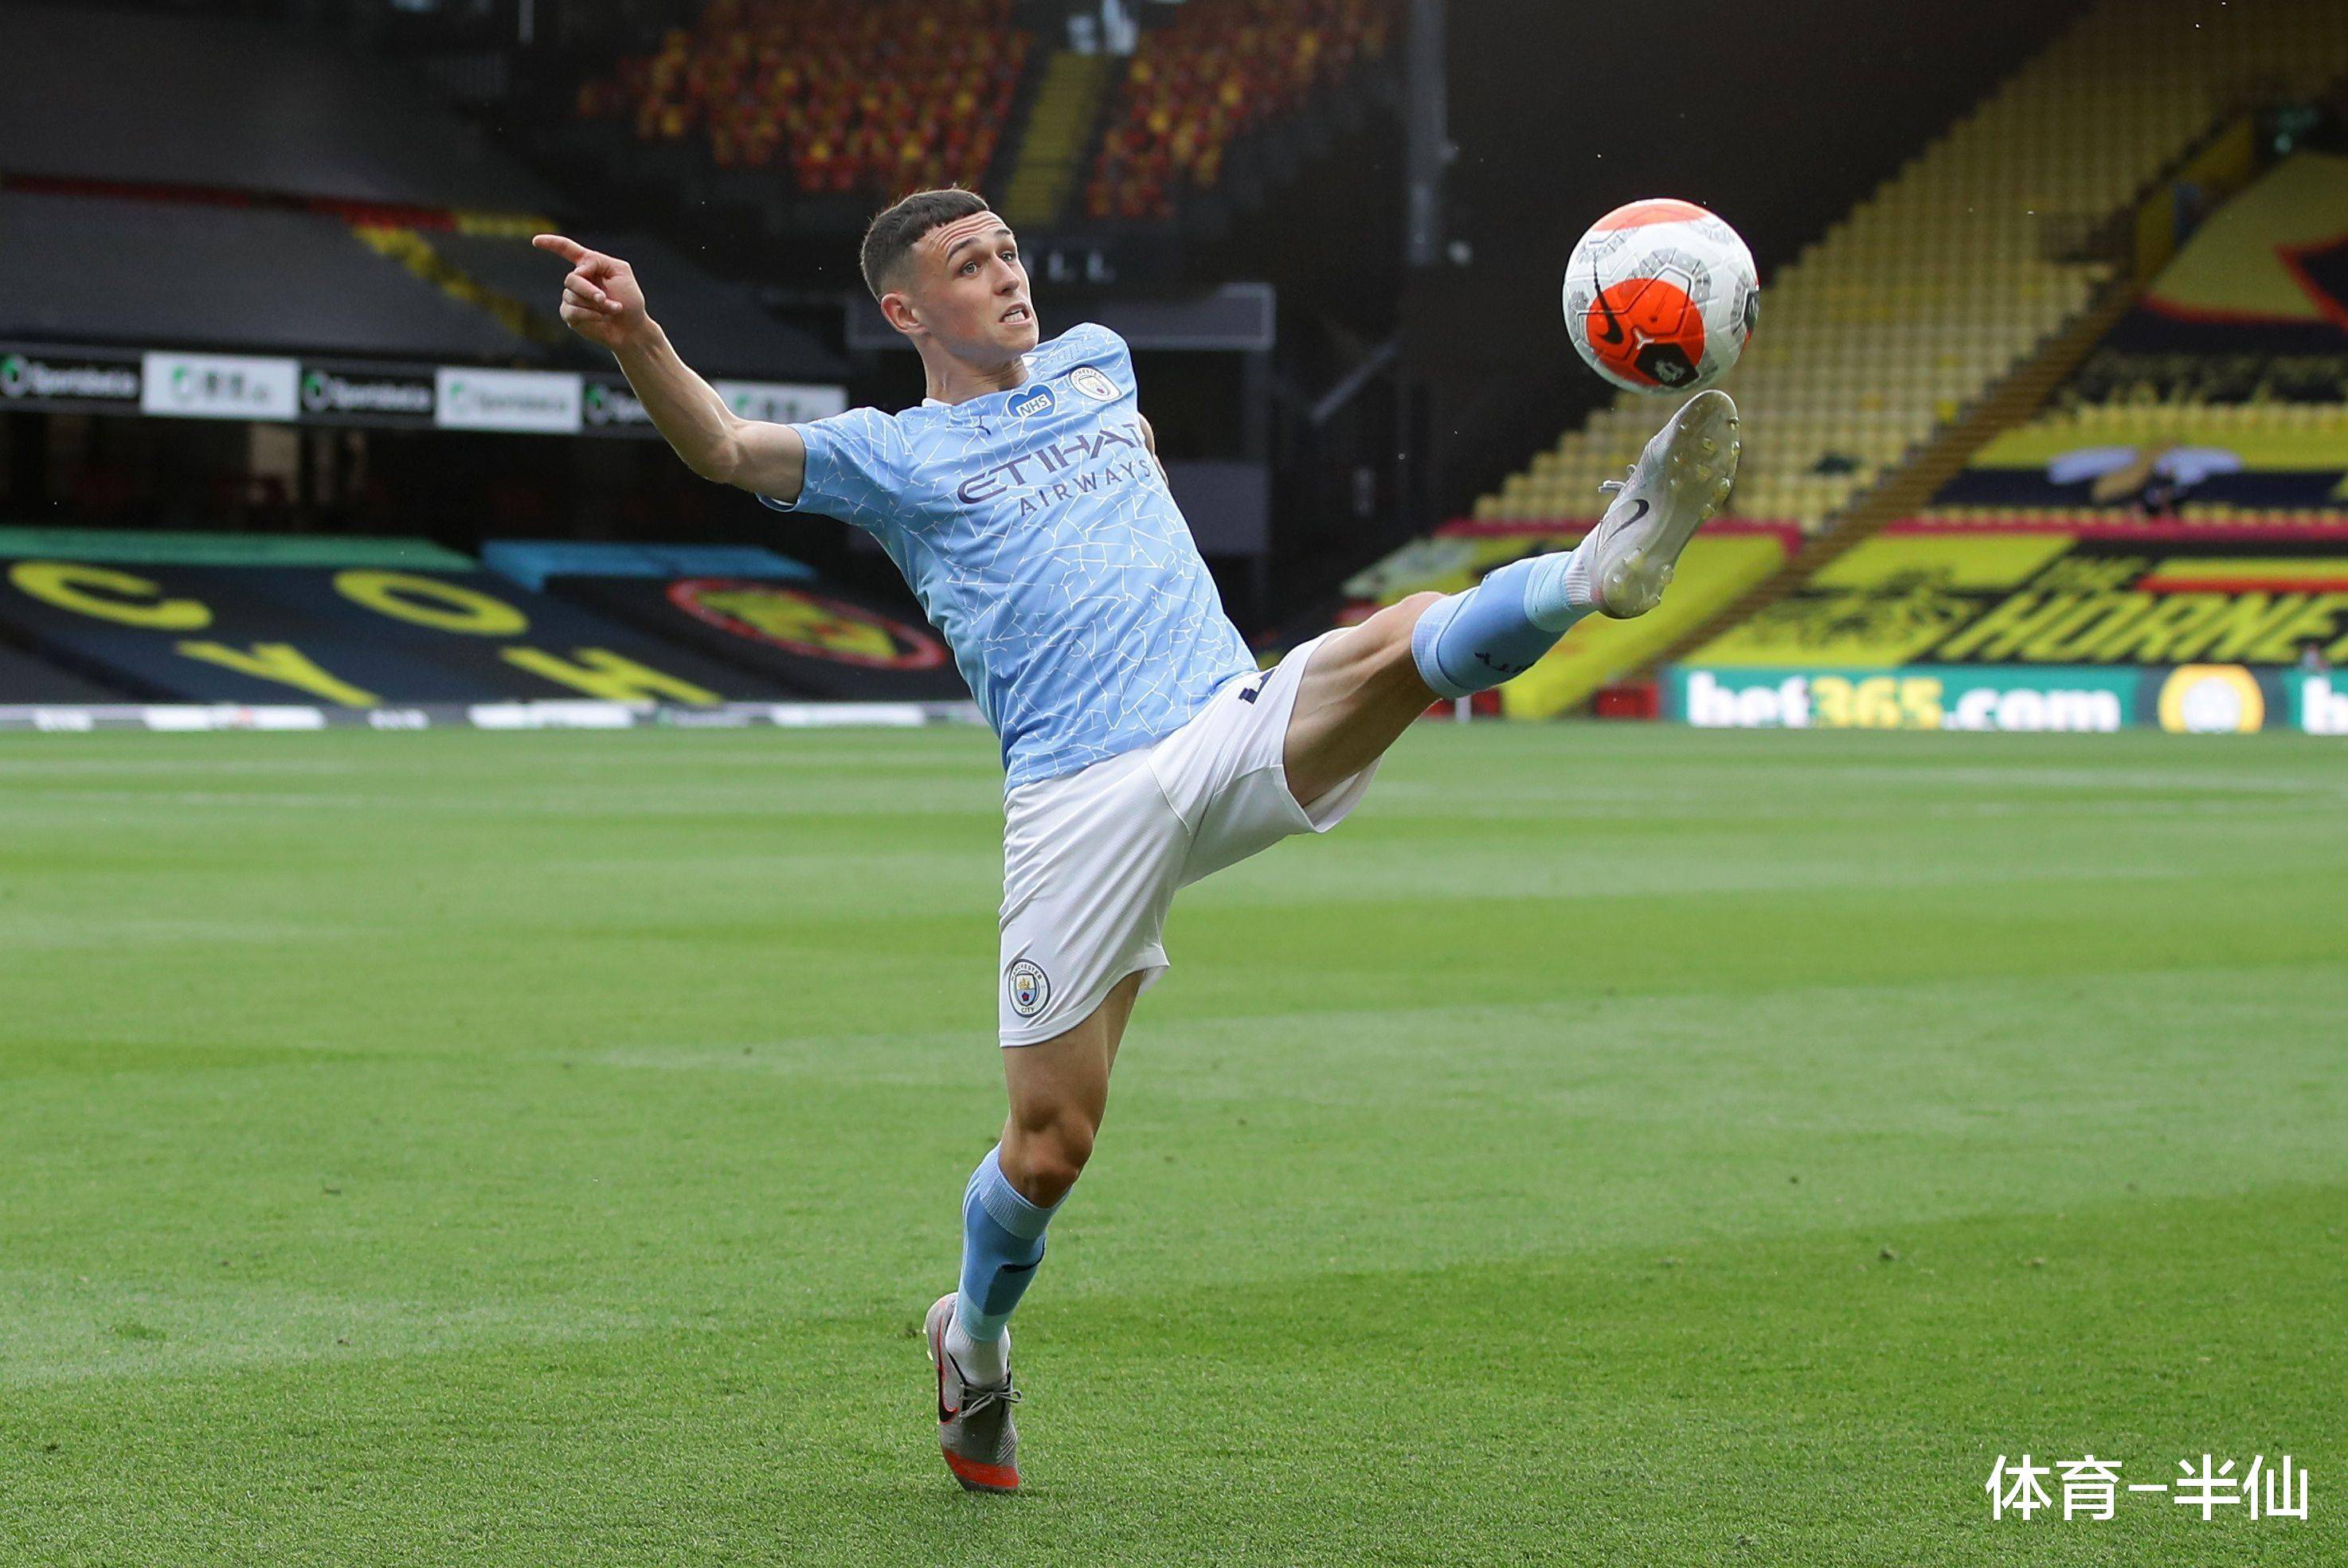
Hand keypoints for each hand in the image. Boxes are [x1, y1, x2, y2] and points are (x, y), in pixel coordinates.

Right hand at [531, 233, 649, 350]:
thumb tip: (578, 271)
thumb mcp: (620, 271)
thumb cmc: (629, 299)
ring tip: (611, 310)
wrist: (631, 328)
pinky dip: (590, 315)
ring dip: (596, 305)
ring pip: (571, 296)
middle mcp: (578, 280)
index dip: (551, 244)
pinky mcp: (570, 315)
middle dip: (590, 290)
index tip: (536, 241)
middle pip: (572, 279)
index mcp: (589, 265)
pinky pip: (572, 311)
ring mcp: (571, 297)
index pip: (566, 249)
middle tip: (605, 300)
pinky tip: (602, 318)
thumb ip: (598, 261)